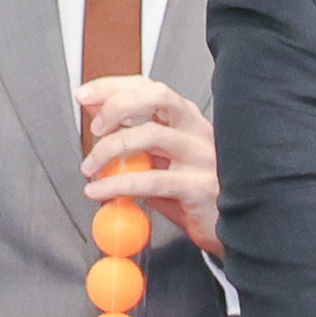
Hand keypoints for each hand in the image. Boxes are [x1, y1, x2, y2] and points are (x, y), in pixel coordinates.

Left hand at [77, 72, 224, 259]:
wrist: (231, 229)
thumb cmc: (193, 193)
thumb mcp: (159, 159)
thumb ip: (131, 135)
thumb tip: (93, 108)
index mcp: (187, 120)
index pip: (149, 87)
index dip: (113, 86)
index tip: (84, 94)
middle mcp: (197, 131)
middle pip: (156, 97)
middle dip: (117, 105)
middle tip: (94, 128)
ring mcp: (202, 157)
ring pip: (150, 135)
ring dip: (109, 150)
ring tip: (90, 169)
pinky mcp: (199, 187)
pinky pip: (151, 180)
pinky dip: (117, 184)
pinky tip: (100, 192)